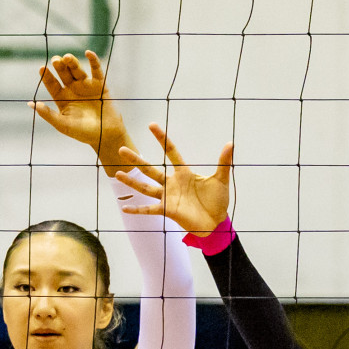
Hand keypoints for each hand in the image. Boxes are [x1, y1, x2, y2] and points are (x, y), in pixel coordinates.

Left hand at [29, 51, 133, 176]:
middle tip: (56, 60)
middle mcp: (73, 89)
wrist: (106, 137)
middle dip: (60, 66)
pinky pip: (96, 70)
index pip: (52, 84)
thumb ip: (49, 115)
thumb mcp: (63, 125)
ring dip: (72, 62)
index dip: (47, 76)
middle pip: (64, 74)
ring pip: (77, 70)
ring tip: (67, 58)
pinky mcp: (100, 85)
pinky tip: (88, 53)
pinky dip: (94, 61)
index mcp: (62, 98)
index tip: (42, 68)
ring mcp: (86, 86)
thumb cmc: (83, 133)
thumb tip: (32, 104)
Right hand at [115, 123, 232, 237]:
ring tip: (117, 174)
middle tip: (122, 149)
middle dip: (137, 160)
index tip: (151, 125)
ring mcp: (168, 197)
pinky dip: (138, 210)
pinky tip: (124, 208)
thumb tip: (231, 143)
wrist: (216, 223)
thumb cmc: (217, 201)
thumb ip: (224, 162)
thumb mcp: (220, 180)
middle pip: (151, 169)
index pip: (171, 152)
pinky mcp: (168, 211)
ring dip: (132, 182)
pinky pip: (150, 209)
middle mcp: (172, 183)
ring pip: (146, 188)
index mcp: (184, 173)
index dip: (162, 139)